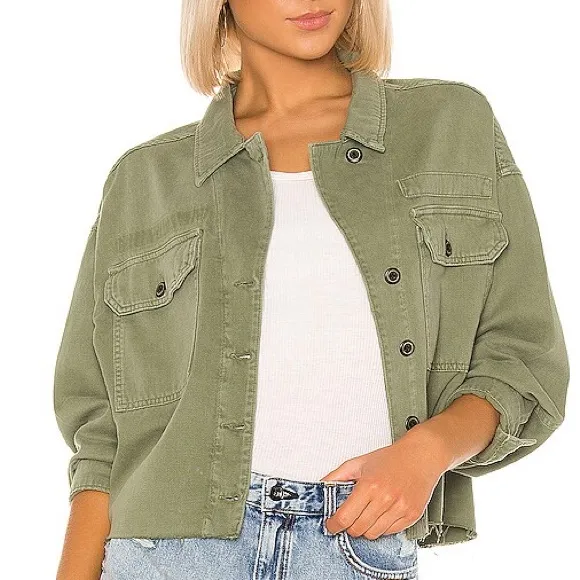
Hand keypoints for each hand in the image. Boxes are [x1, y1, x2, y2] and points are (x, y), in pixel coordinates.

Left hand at [319, 426, 447, 538]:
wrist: (421, 456)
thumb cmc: (390, 458)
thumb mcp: (359, 463)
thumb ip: (336, 476)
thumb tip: (320, 487)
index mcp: (369, 485)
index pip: (345, 517)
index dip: (334, 525)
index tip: (331, 525)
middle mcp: (385, 499)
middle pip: (358, 529)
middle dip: (350, 526)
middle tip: (350, 517)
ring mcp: (400, 509)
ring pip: (373, 534)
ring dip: (366, 528)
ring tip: (368, 513)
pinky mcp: (411, 516)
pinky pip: (390, 533)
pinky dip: (382, 527)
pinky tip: (383, 513)